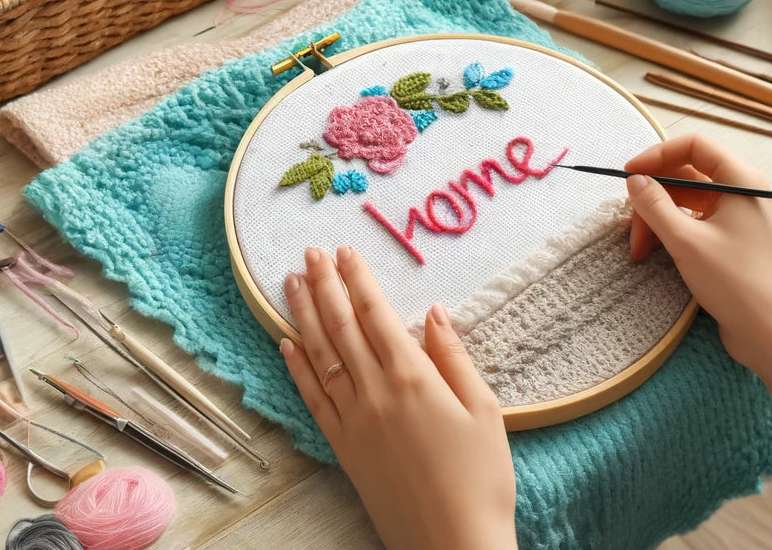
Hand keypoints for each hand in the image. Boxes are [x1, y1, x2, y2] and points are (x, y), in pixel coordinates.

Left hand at [280, 247, 516, 549]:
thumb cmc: (481, 481)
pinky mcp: (343, 449)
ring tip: (290, 282)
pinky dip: (297, 368)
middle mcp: (375, 393)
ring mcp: (353, 422)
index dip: (359, 280)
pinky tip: (287, 344)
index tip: (346, 251)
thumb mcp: (484, 411)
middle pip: (341, 327)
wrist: (452, 544)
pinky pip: (313, 398)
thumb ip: (454, 358)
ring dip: (304, 315)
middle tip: (309, 253)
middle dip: (324, 285)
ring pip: (320, 356)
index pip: (376, 314)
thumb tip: (433, 314)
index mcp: (413, 378)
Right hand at [623, 134, 771, 439]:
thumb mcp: (687, 242)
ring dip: (657, 219)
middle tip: (629, 227)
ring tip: (638, 249)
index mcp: (740, 180)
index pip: (693, 145)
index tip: (628, 176)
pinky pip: (692, 222)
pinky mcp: (728, 241)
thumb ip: (655, 206)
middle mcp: (740, 192)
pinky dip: (669, 232)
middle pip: (685, 174)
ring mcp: (735, 217)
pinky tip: (650, 251)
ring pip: (684, 201)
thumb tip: (633, 180)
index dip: (657, 155)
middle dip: (652, 196)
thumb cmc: (736, 283)